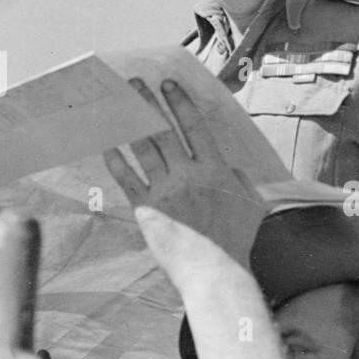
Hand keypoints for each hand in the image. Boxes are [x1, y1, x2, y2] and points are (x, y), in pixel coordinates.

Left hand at [104, 79, 266, 273]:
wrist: (216, 274)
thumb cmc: (238, 243)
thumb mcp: (251, 206)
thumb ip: (242, 182)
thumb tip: (234, 169)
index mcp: (216, 170)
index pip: (195, 127)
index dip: (181, 103)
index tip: (170, 84)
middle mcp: (189, 175)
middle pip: (165, 130)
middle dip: (149, 103)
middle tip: (137, 84)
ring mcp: (166, 191)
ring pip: (144, 149)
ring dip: (132, 123)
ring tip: (121, 104)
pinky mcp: (148, 211)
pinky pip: (127, 180)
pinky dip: (116, 161)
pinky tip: (107, 146)